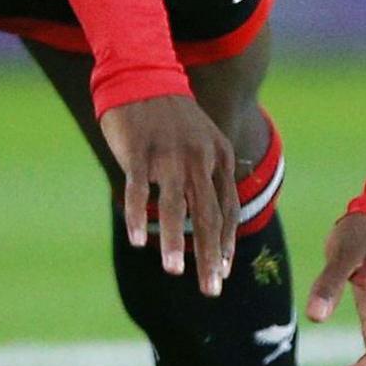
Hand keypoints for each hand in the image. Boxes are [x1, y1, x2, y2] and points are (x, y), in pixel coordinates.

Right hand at [98, 93, 237, 295]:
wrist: (142, 76)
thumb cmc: (170, 118)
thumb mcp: (201, 141)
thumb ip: (208, 175)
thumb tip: (212, 217)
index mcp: (217, 157)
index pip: (227, 209)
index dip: (227, 243)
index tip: (224, 272)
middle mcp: (198, 158)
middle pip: (208, 215)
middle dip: (210, 256)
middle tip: (212, 289)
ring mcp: (168, 155)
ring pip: (176, 205)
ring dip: (176, 241)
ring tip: (174, 270)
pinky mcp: (139, 150)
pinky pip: (139, 189)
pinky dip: (138, 215)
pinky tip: (137, 238)